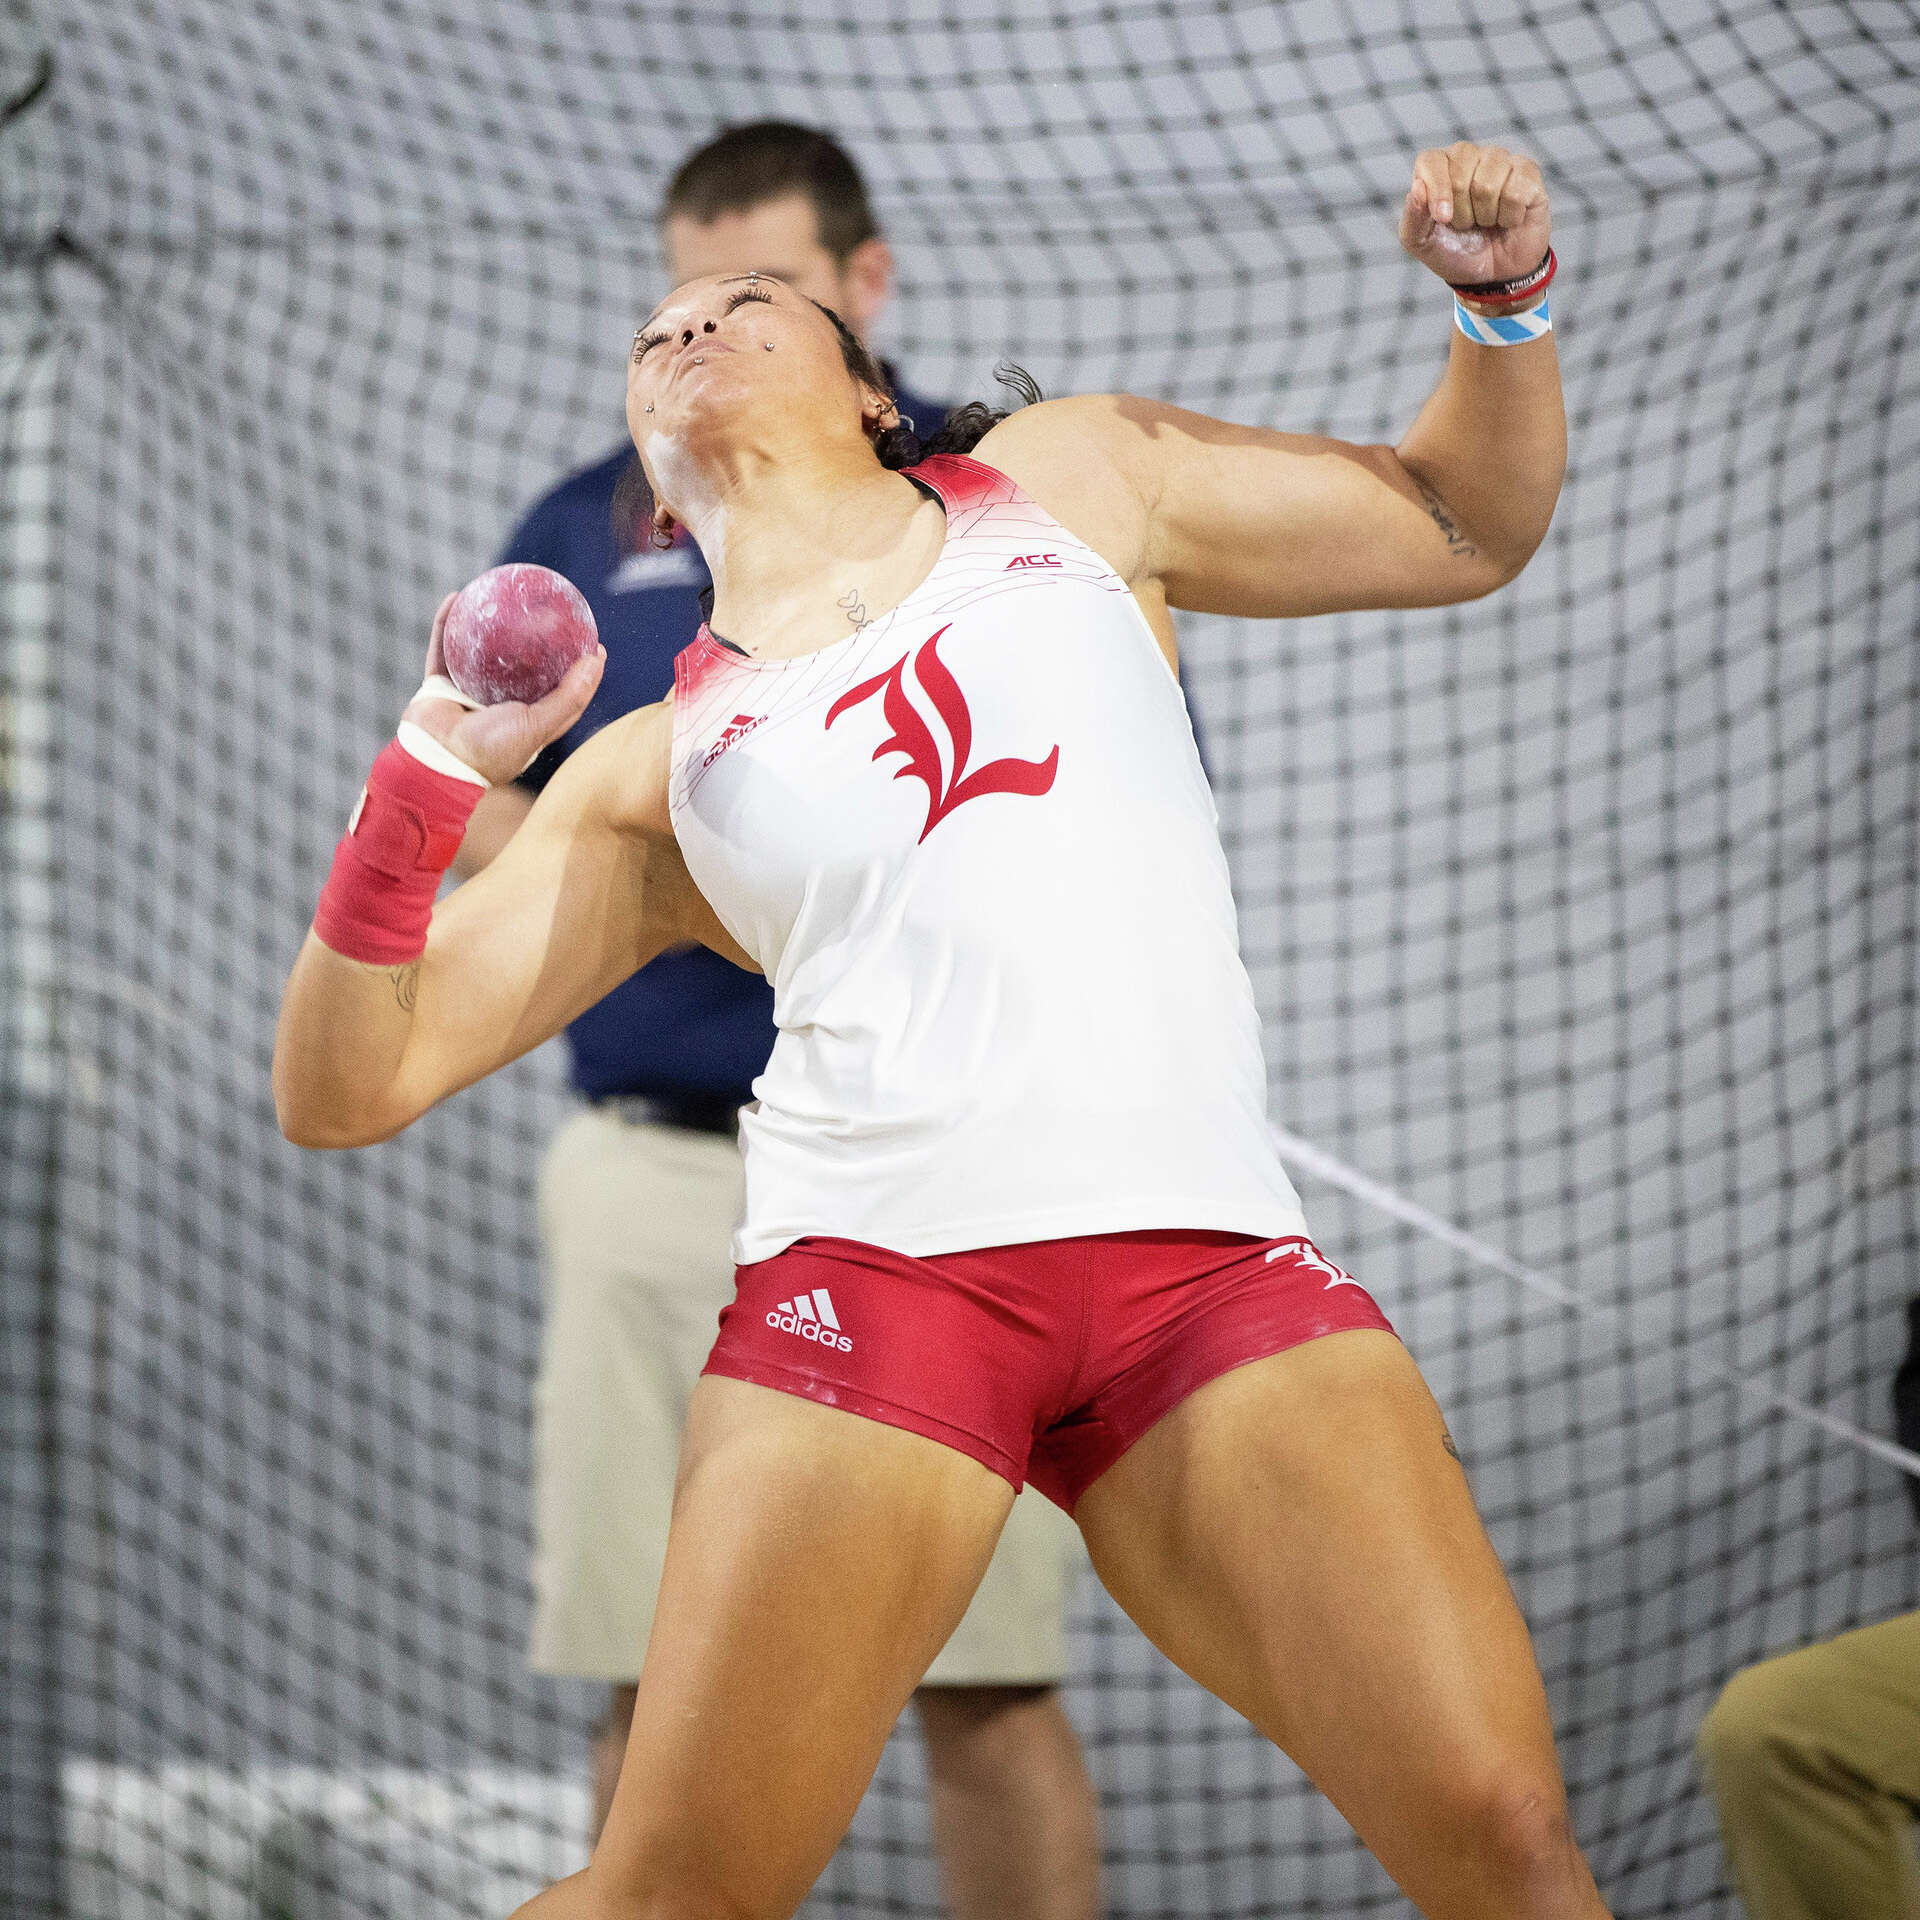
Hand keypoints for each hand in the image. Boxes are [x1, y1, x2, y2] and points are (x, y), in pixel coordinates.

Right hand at [401, 592, 604, 786]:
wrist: (435, 761)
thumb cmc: (490, 749)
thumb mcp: (537, 725)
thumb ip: (567, 697)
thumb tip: (596, 660)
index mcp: (528, 722)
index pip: (562, 694)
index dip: (580, 671)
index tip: (593, 644)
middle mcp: (500, 707)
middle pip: (522, 668)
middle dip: (535, 641)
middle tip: (552, 613)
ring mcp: (468, 694)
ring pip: (480, 652)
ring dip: (488, 625)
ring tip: (501, 595)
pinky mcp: (440, 683)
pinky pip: (443, 646)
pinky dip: (447, 623)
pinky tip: (457, 596)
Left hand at [1399, 143, 1549, 286]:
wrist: (1494, 275)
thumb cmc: (1455, 252)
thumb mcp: (1422, 244)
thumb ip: (1413, 218)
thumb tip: (1417, 188)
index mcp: (1439, 167)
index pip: (1431, 161)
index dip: (1437, 191)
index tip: (1443, 219)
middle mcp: (1470, 156)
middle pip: (1461, 177)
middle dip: (1462, 213)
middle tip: (1468, 224)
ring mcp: (1501, 161)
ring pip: (1488, 184)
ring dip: (1486, 216)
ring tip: (1487, 221)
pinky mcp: (1528, 172)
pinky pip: (1516, 191)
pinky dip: (1509, 217)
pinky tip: (1509, 219)